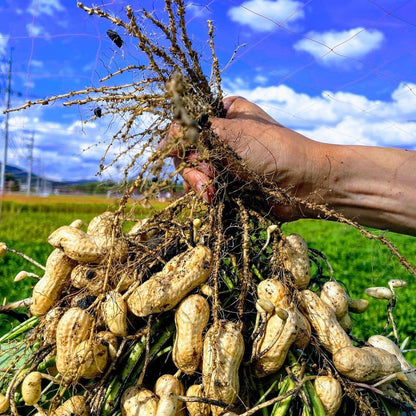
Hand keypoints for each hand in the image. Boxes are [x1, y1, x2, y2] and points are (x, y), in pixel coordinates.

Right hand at [168, 96, 318, 220]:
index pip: (186, 124)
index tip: (186, 153)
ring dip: (199, 183)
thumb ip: (196, 131)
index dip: (180, 141)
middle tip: (207, 176)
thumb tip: (165, 137)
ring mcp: (224, 161)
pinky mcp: (228, 183)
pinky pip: (204, 189)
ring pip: (192, 172)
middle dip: (193, 167)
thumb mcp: (231, 133)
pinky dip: (206, 194)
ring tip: (213, 191)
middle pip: (186, 151)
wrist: (305, 184)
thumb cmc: (273, 150)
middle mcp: (221, 136)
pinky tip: (215, 198)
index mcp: (223, 115)